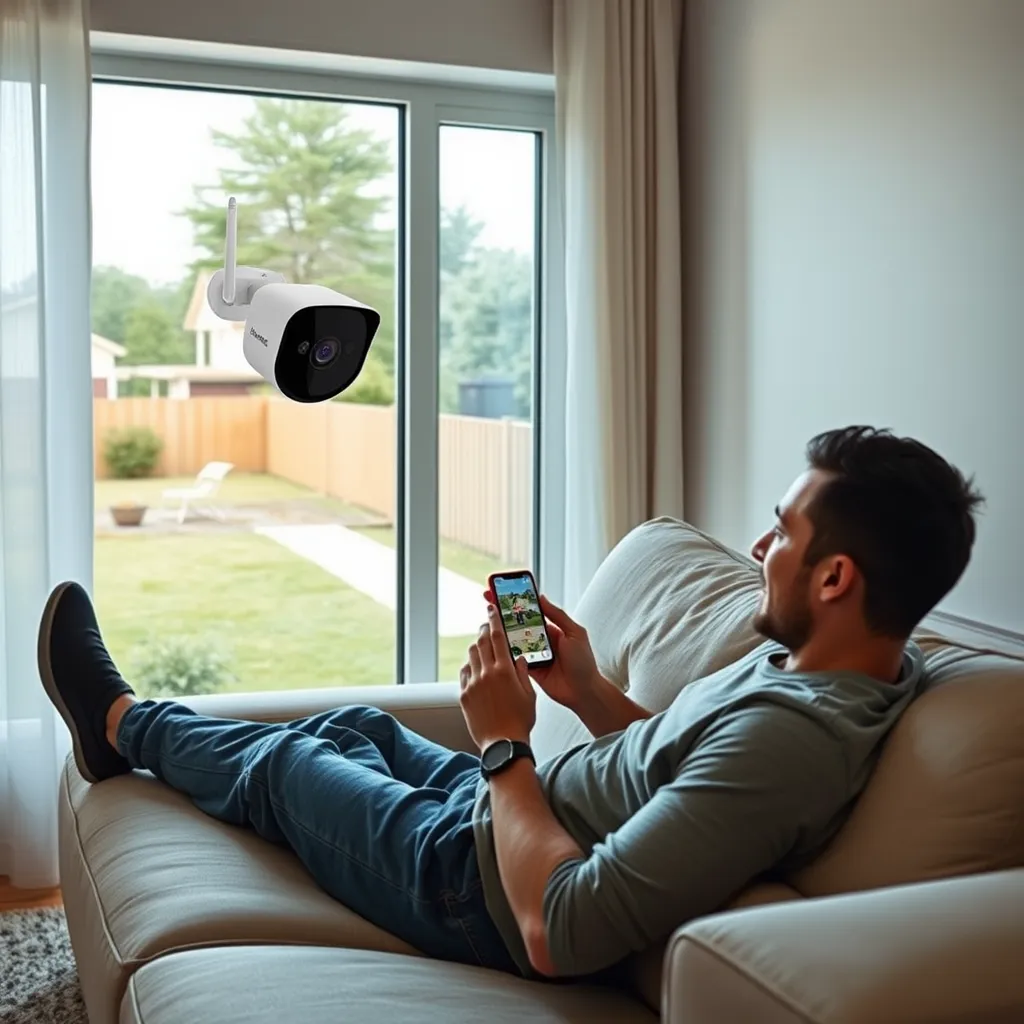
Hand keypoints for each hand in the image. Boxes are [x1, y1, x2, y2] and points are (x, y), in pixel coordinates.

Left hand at [459, 603, 536, 751]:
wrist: (503, 744)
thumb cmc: (520, 721)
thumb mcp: (529, 694)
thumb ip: (522, 672)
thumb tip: (519, 658)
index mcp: (504, 670)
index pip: (498, 636)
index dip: (494, 619)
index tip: (492, 609)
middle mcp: (486, 674)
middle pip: (481, 642)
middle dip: (484, 631)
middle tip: (487, 627)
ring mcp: (473, 684)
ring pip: (471, 656)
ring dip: (477, 648)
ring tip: (483, 648)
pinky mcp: (464, 695)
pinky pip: (464, 673)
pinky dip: (470, 666)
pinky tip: (475, 669)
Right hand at [482, 589, 599, 711]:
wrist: (584, 692)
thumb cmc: (584, 662)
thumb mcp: (574, 633)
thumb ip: (557, 615)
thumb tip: (541, 597)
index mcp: (551, 629)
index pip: (531, 611)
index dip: (517, 601)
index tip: (503, 591)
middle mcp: (540, 640)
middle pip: (519, 624)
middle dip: (504, 614)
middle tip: (489, 604)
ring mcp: (533, 655)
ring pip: (513, 641)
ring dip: (502, 633)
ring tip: (488, 623)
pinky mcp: (528, 669)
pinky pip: (513, 659)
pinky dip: (505, 653)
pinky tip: (494, 646)